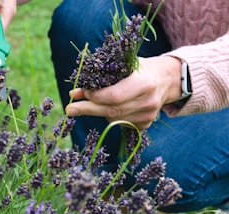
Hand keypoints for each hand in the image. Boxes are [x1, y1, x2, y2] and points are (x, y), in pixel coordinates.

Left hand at [66, 56, 182, 129]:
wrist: (169, 78)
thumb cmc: (141, 68)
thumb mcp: (123, 65)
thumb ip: (100, 78)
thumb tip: (74, 93)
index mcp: (144, 83)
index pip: (113, 96)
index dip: (95, 97)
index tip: (82, 93)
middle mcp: (148, 102)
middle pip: (111, 111)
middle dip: (87, 109)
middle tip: (69, 109)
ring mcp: (148, 116)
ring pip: (113, 119)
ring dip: (99, 111)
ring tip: (96, 101)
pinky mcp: (146, 124)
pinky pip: (120, 124)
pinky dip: (111, 116)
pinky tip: (114, 106)